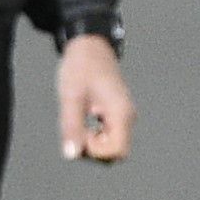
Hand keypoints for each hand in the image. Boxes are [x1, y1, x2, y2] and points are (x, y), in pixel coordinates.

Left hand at [58, 33, 134, 162]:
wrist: (89, 44)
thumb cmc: (81, 67)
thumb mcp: (71, 96)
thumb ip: (72, 126)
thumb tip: (71, 155)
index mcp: (121, 112)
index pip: (117, 150)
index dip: (96, 151)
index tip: (81, 132)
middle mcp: (127, 116)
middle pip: (117, 152)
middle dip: (95, 150)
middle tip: (77, 130)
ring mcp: (124, 114)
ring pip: (114, 145)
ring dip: (94, 143)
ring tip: (79, 122)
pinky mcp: (118, 113)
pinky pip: (110, 135)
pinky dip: (96, 135)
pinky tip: (84, 119)